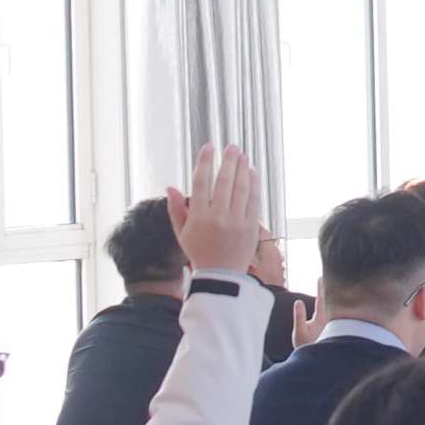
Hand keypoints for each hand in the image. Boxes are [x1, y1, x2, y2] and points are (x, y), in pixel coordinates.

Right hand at [175, 140, 271, 280]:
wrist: (221, 277)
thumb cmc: (199, 253)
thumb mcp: (182, 233)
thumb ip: (175, 209)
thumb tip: (170, 187)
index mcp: (198, 218)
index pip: (201, 183)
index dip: (205, 163)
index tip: (208, 148)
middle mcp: (217, 218)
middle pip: (223, 182)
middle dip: (228, 161)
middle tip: (231, 147)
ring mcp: (236, 222)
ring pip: (240, 189)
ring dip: (241, 169)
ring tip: (242, 156)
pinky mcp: (251, 228)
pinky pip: (253, 201)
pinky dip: (253, 185)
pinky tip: (252, 173)